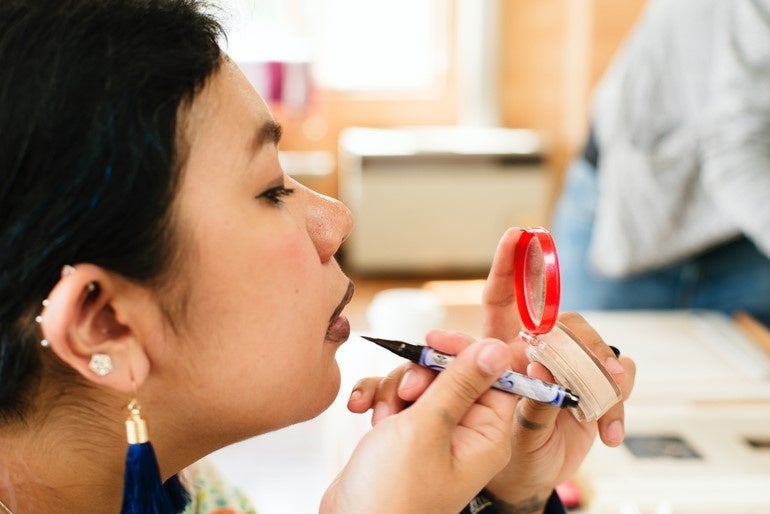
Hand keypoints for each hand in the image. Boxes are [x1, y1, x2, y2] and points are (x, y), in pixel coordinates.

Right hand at [321, 336, 516, 513]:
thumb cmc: (394, 492)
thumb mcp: (428, 428)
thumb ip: (460, 383)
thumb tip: (497, 348)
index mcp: (486, 435)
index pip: (492, 375)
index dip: (464, 354)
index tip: (434, 342)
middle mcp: (464, 434)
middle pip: (451, 375)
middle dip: (419, 377)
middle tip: (405, 395)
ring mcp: (432, 437)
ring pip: (418, 385)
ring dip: (391, 390)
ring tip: (380, 417)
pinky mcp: (404, 438)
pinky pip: (395, 402)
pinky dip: (377, 400)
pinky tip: (360, 411)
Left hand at [479, 227, 635, 505]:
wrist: (521, 476)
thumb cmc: (492, 442)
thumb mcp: (487, 420)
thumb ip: (504, 390)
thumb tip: (535, 363)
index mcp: (500, 344)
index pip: (503, 296)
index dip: (510, 264)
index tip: (517, 234)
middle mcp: (536, 347)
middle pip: (560, 317)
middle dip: (573, 331)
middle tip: (577, 358)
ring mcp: (568, 366)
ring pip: (593, 345)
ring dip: (599, 372)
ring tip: (596, 405)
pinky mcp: (596, 388)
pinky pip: (618, 380)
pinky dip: (617, 404)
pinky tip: (609, 430)